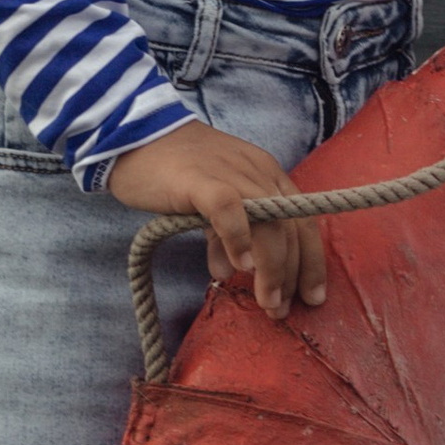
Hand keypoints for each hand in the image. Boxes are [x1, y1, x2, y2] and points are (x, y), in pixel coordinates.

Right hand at [106, 122, 324, 318]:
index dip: (312, 261)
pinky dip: (239, 238)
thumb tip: (227, 271)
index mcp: (266, 175)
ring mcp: (232, 173)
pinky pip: (230, 209)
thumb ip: (224, 234)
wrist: (132, 135)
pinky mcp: (201, 179)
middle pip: (291, 227)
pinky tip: (238, 267)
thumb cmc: (173, 170)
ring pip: (269, 222)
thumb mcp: (210, 202)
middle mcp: (258, 172)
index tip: (311, 296)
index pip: (303, 221)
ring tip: (266, 301)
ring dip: (273, 268)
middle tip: (281, 310)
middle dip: (293, 274)